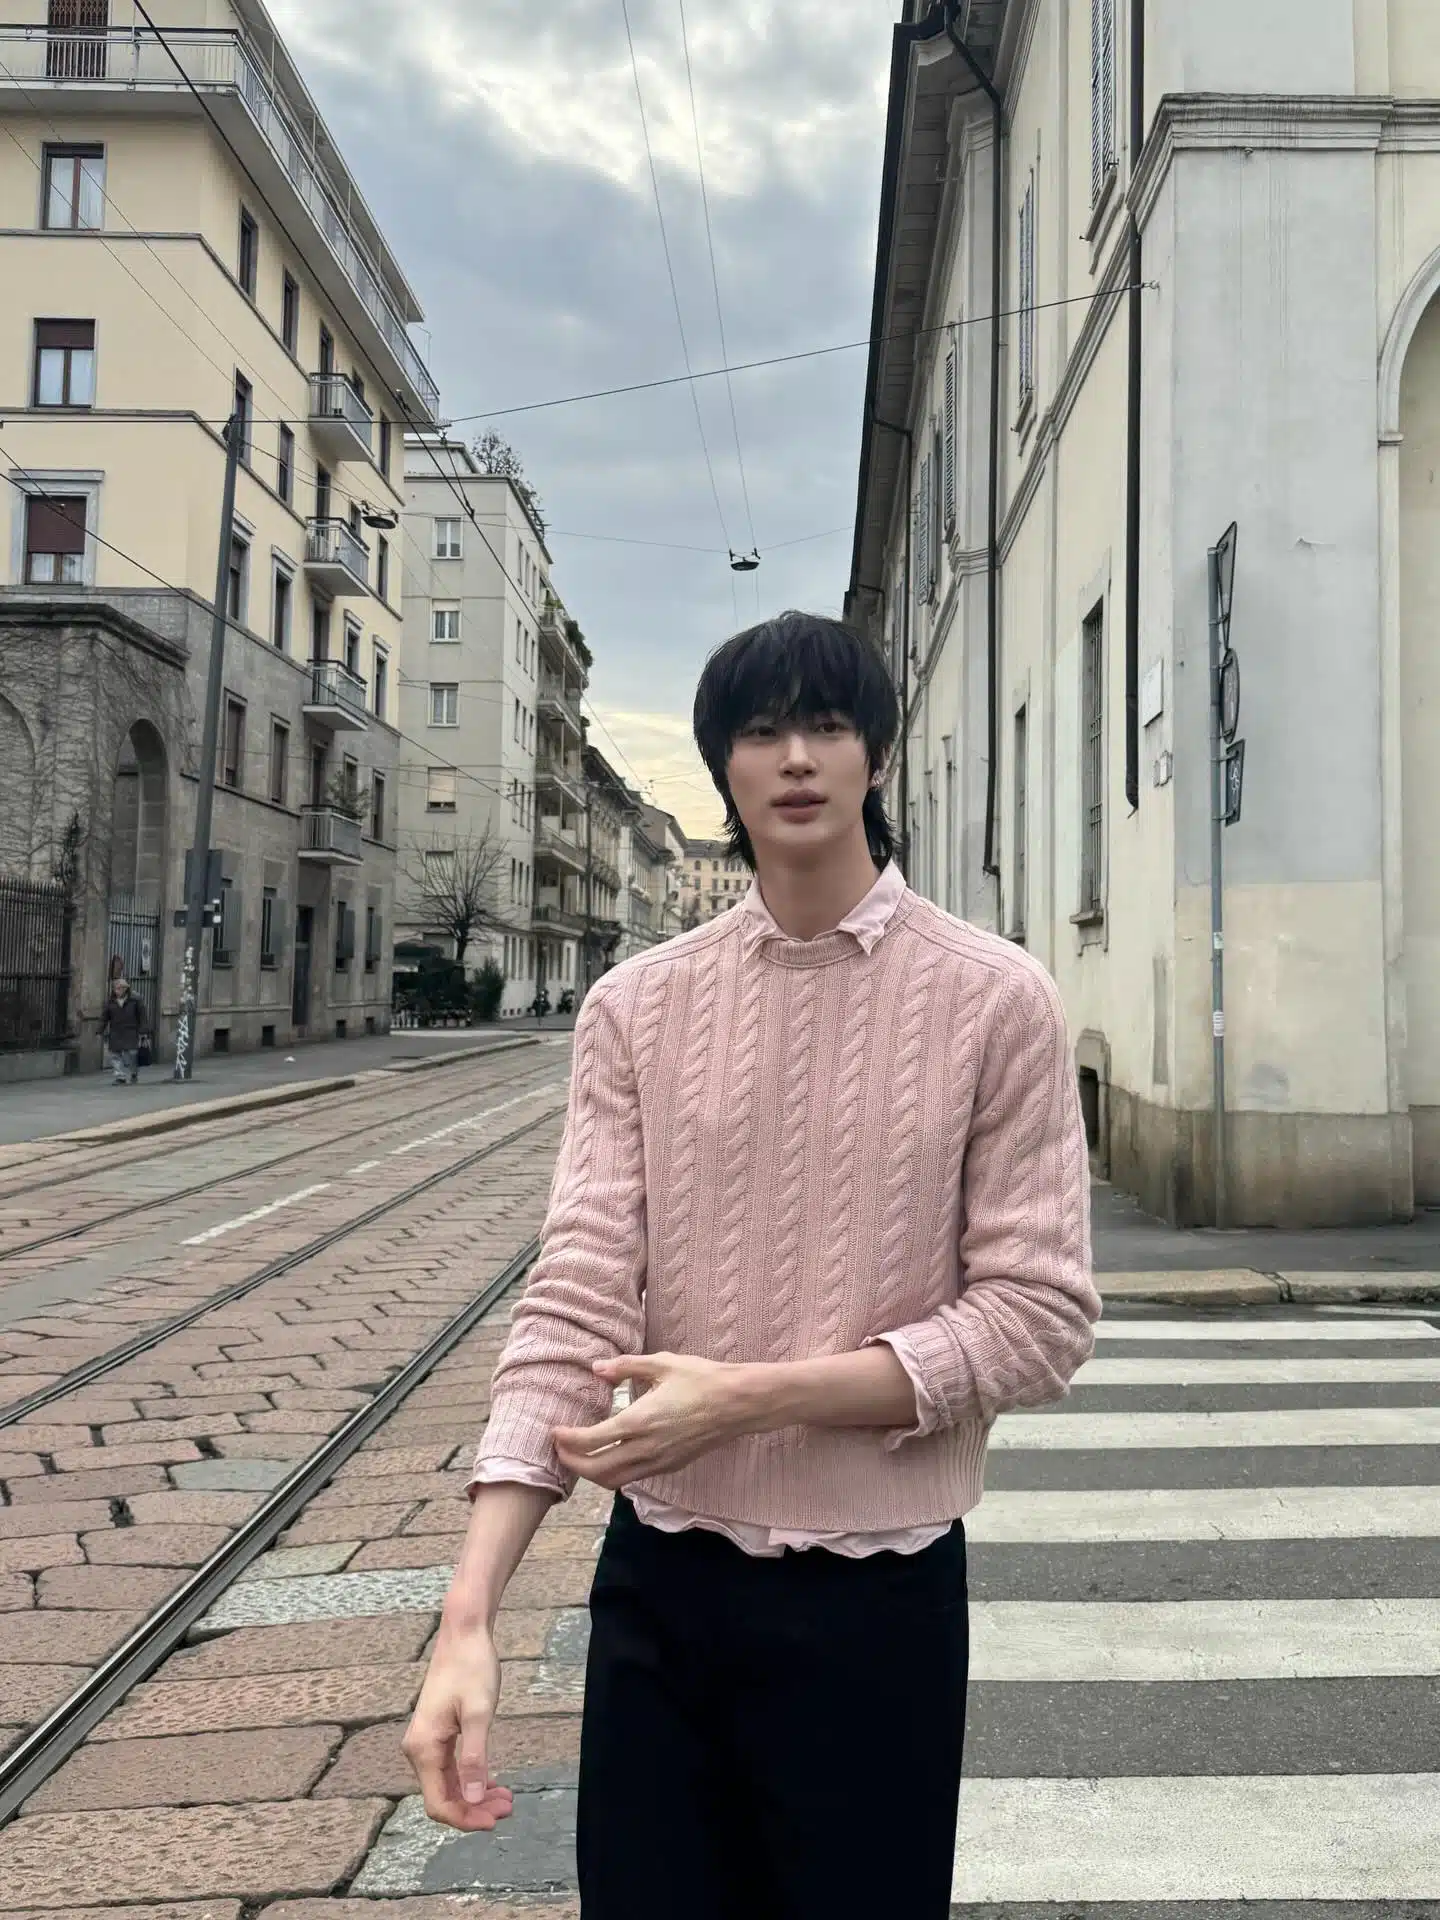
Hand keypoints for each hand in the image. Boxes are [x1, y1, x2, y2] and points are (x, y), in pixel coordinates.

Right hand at [402, 1620, 514, 1831]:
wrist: (463, 1634)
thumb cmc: (472, 1667)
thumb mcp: (478, 1714)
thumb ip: (475, 1759)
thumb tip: (473, 1799)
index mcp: (423, 1748)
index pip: (439, 1803)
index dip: (466, 1818)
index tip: (494, 1821)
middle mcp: (418, 1749)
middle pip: (443, 1797)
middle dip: (474, 1808)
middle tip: (508, 1808)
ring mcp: (426, 1742)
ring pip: (448, 1784)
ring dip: (475, 1796)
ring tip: (506, 1799)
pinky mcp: (436, 1734)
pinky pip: (450, 1769)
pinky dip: (471, 1779)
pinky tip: (492, 1782)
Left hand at [553, 1352, 759, 1489]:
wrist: (738, 1404)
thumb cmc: (702, 1379)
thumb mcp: (662, 1364)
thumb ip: (626, 1367)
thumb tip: (596, 1369)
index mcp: (639, 1422)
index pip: (591, 1442)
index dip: (567, 1439)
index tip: (554, 1431)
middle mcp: (646, 1449)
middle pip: (597, 1471)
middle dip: (572, 1463)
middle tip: (559, 1448)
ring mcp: (659, 1462)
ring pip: (615, 1481)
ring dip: (592, 1473)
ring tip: (581, 1457)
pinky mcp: (671, 1466)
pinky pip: (635, 1477)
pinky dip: (615, 1473)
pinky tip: (612, 1456)